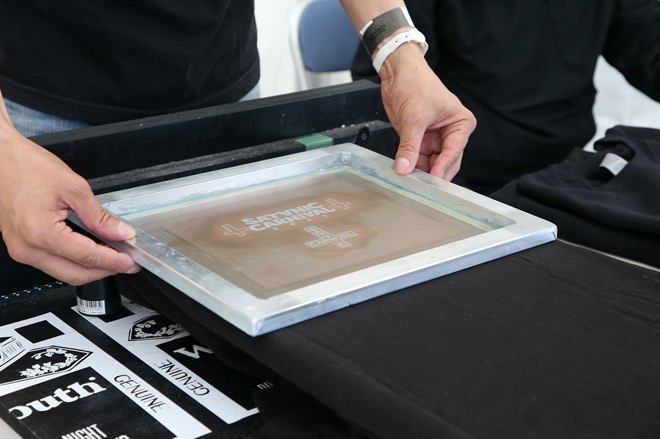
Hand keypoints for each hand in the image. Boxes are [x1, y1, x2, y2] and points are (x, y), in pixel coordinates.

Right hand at [0, 97, 140, 284]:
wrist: (0, 160)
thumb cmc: (27, 168)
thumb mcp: (74, 188)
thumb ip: (100, 216)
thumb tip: (121, 233)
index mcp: (41, 232)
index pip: (87, 257)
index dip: (114, 262)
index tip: (132, 262)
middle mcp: (28, 248)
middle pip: (76, 275)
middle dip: (106, 270)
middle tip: (127, 262)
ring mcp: (22, 251)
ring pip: (65, 273)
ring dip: (91, 269)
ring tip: (113, 257)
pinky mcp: (22, 249)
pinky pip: (53, 264)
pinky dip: (75, 262)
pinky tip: (91, 252)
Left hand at [378, 43, 475, 179]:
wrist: (398, 72)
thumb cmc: (415, 84)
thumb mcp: (413, 117)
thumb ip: (409, 146)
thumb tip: (404, 168)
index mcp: (460, 124)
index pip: (454, 152)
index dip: (442, 167)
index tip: (432, 181)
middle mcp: (451, 133)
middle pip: (445, 162)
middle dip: (433, 174)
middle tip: (421, 187)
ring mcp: (435, 138)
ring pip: (431, 164)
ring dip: (420, 173)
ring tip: (410, 183)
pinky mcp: (420, 140)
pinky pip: (417, 159)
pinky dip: (411, 166)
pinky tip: (404, 174)